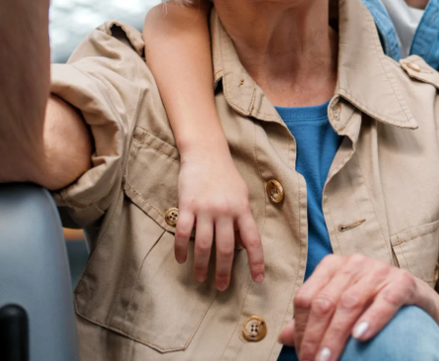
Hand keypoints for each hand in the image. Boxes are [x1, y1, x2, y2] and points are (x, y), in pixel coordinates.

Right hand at [173, 150, 264, 289]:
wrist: (206, 152)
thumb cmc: (226, 175)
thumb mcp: (241, 194)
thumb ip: (242, 217)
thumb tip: (242, 243)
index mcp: (242, 209)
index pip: (252, 240)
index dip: (256, 261)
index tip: (258, 279)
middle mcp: (225, 211)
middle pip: (226, 249)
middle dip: (224, 272)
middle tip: (222, 287)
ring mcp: (205, 209)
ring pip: (203, 245)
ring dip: (202, 265)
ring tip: (200, 278)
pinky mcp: (187, 206)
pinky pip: (183, 233)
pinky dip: (181, 249)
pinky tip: (181, 260)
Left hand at [277, 254, 438, 360]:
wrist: (420, 306)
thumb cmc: (374, 307)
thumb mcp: (342, 313)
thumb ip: (314, 322)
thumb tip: (283, 337)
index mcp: (333, 267)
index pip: (306, 298)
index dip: (300, 330)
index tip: (303, 357)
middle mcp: (354, 263)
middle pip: (325, 302)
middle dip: (315, 337)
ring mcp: (380, 269)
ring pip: (350, 302)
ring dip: (336, 335)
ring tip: (329, 360)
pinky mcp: (404, 281)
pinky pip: (386, 298)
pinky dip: (373, 318)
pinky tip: (361, 336)